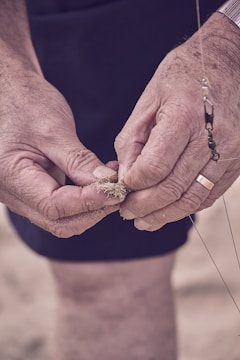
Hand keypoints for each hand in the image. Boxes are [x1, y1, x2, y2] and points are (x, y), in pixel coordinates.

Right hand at [0, 70, 119, 236]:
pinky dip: (84, 200)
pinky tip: (101, 182)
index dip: (88, 202)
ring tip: (113, 184)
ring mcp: (23, 195)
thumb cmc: (26, 102)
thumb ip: (80, 161)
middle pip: (59, 222)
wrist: (10, 93)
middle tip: (119, 190)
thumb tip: (108, 185)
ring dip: (92, 208)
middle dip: (93, 211)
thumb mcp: (54, 129)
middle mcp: (13, 193)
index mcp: (10, 176)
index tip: (115, 188)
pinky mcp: (35, 190)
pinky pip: (62, 206)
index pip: (54, 206)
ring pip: (62, 219)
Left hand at [115, 13, 239, 230]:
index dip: (133, 185)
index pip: (153, 167)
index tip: (121, 189)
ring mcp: (230, 151)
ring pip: (193, 198)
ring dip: (165, 215)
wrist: (223, 63)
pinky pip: (210, 194)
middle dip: (144, 207)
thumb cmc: (180, 79)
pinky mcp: (237, 161)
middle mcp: (212, 137)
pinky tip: (169, 211)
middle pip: (173, 188)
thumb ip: (132, 142)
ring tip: (145, 221)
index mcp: (184, 117)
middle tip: (127, 214)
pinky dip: (187, 207)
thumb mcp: (147, 102)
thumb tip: (124, 178)